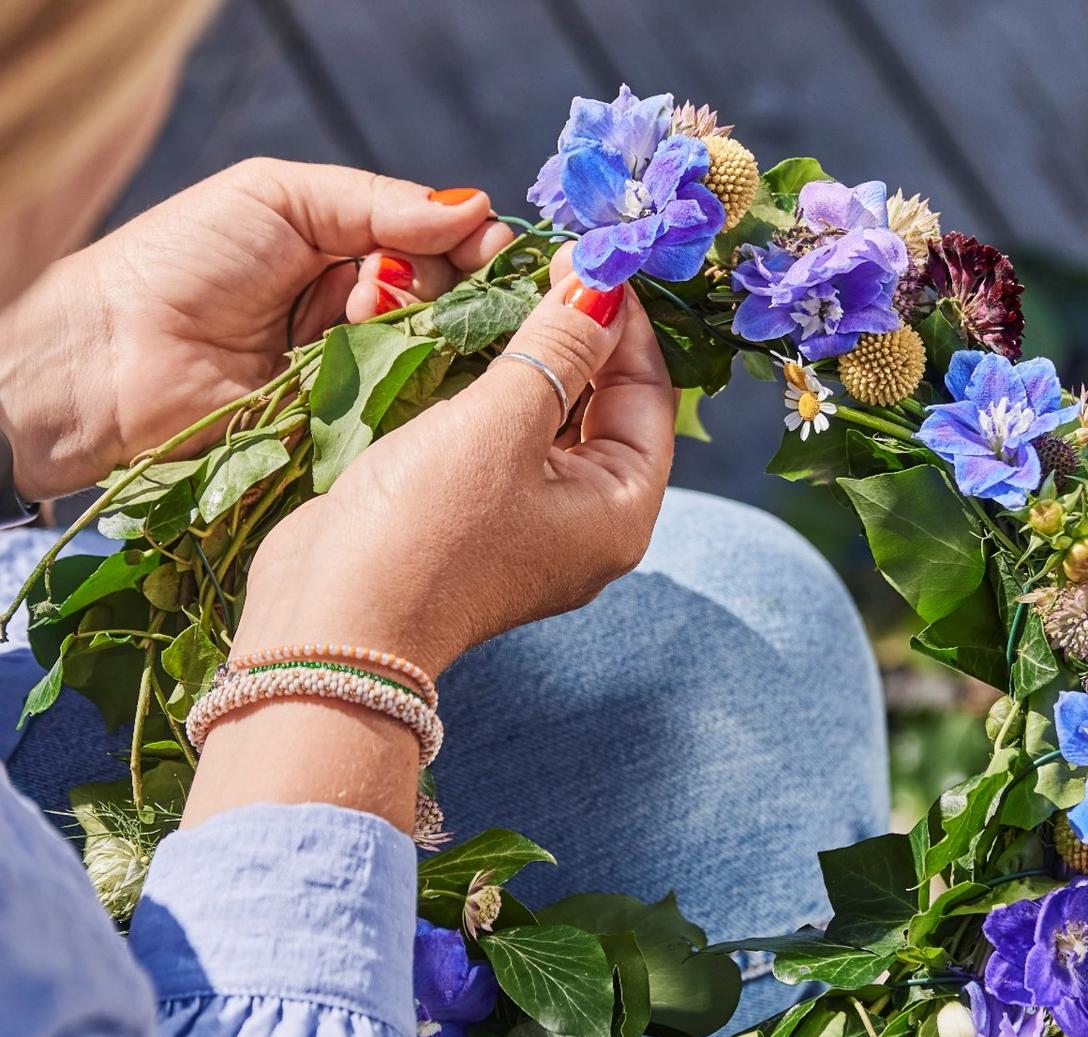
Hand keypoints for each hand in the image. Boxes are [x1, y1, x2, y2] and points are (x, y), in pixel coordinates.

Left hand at [0, 158, 512, 500]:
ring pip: (435, 352)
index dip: (471, 246)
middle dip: (441, 285)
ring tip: (368, 319)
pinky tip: (403, 370)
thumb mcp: (278, 197)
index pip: (437, 246)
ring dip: (420, 331)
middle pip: (448, 299)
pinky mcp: (355, 429)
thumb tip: (472, 209)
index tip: (493, 247)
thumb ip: (375, 202)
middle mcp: (363, 313)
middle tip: (391, 285)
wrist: (114, 361)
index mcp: (346, 250)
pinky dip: (414, 387)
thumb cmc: (180, 263)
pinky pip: (409, 407)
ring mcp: (362, 374)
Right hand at [181, 247, 674, 830]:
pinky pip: (502, 437)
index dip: (624, 319)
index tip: (591, 253)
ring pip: (549, 417)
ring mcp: (530, 524)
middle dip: (578, 333)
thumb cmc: (426, 530)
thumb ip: (557, 348)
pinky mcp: (474, 518)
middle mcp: (586, 522)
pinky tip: (467, 337)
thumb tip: (604, 285)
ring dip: (531, 353)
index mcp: (620, 511)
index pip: (649, 395)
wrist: (331, 624)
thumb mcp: (502, 425)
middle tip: (546, 260)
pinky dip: (491, 387)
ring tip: (505, 284)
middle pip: (604, 405)